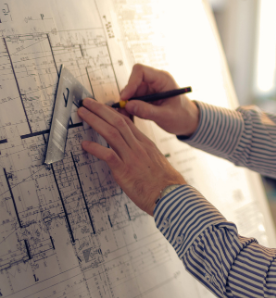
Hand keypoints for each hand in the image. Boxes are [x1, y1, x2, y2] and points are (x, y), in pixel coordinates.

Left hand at [77, 98, 186, 215]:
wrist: (171, 195)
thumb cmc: (164, 183)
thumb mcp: (155, 161)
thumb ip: (143, 153)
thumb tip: (132, 151)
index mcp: (145, 143)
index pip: (127, 122)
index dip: (111, 112)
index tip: (100, 106)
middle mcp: (138, 146)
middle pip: (118, 122)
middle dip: (100, 110)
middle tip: (87, 102)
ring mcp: (132, 157)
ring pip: (111, 133)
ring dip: (95, 121)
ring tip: (82, 114)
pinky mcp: (125, 171)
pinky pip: (108, 155)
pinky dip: (95, 148)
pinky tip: (85, 144)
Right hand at [119, 64, 198, 135]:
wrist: (188, 122)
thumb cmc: (183, 116)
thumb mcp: (166, 115)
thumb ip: (147, 111)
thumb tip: (129, 105)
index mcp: (163, 79)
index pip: (141, 71)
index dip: (131, 82)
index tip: (125, 97)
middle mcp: (155, 82)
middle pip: (133, 82)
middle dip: (127, 96)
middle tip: (123, 110)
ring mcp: (150, 90)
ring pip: (131, 92)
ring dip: (127, 103)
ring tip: (127, 115)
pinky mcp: (146, 98)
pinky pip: (133, 100)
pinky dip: (130, 107)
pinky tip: (131, 116)